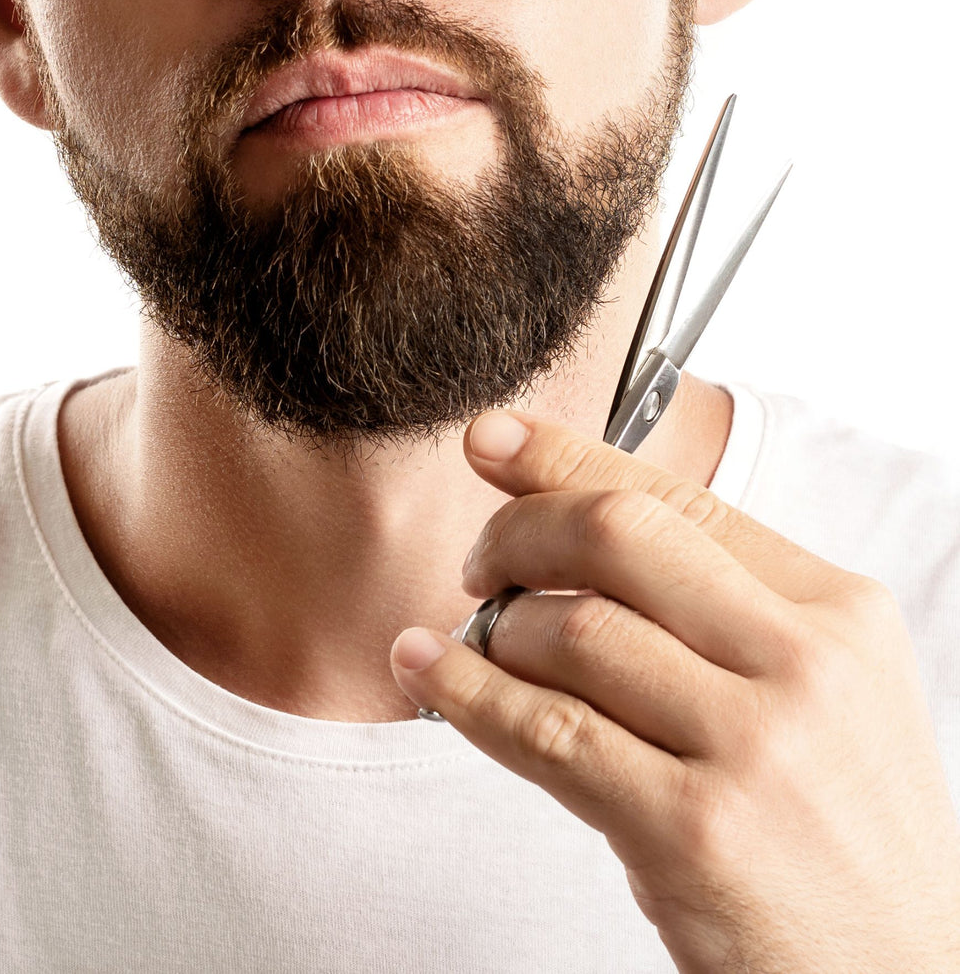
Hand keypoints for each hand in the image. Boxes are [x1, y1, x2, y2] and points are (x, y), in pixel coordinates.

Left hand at [390, 410, 959, 971]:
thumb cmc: (838, 827)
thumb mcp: (818, 690)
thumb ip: (715, 609)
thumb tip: (570, 531)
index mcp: (836, 610)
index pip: (678, 497)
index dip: (565, 458)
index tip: (492, 438)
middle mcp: (802, 663)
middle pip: (615, 537)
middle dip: (517, 531)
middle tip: (479, 561)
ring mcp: (752, 744)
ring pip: (568, 632)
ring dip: (494, 631)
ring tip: (477, 645)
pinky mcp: (693, 828)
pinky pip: (545, 731)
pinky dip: (465, 692)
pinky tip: (429, 671)